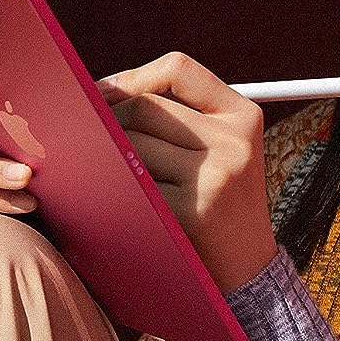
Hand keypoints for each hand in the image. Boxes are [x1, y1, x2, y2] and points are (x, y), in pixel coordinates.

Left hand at [99, 52, 277, 293]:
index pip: (178, 70)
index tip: (102, 94)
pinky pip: (132, 184)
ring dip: (110, 158)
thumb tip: (102, 92)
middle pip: (146, 107)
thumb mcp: (223, 151)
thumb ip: (181, 118)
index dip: (132, 77)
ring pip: (132, 145)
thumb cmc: (221, 205)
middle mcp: (235, 141)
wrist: (248, 271)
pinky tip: (119, 199)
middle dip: (109, 121)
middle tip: (91, 140)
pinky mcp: (192, 210)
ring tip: (111, 175)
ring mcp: (216, 176)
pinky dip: (115, 188)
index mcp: (243, 115)